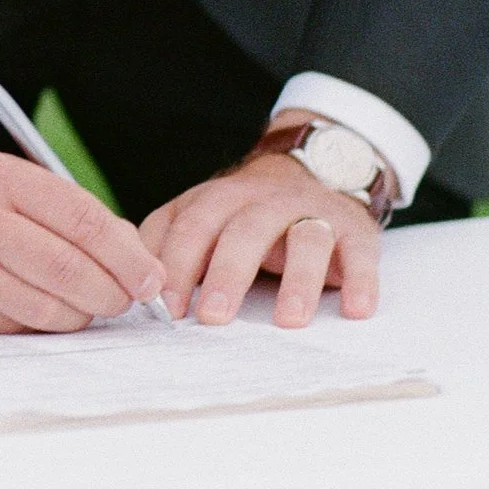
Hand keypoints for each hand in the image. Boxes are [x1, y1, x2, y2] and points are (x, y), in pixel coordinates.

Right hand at [0, 133, 166, 333]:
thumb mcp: (9, 187)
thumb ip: (70, 216)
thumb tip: (137, 263)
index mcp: (0, 178)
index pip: (82, 218)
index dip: (126, 255)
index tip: (149, 278)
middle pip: (67, 268)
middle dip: (110, 294)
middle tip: (123, 302)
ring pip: (44, 307)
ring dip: (77, 315)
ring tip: (81, 306)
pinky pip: (12, 327)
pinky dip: (36, 324)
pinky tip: (33, 308)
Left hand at [140, 140, 382, 328]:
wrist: (312, 168)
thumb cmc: (242, 211)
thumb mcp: (197, 216)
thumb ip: (163, 242)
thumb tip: (127, 282)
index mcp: (217, 199)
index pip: (191, 228)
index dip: (177, 266)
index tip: (167, 309)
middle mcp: (263, 201)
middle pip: (243, 232)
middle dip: (226, 274)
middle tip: (212, 317)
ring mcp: (310, 213)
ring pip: (305, 239)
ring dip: (298, 280)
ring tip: (288, 320)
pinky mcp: (353, 229)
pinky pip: (359, 252)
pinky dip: (361, 280)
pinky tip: (355, 309)